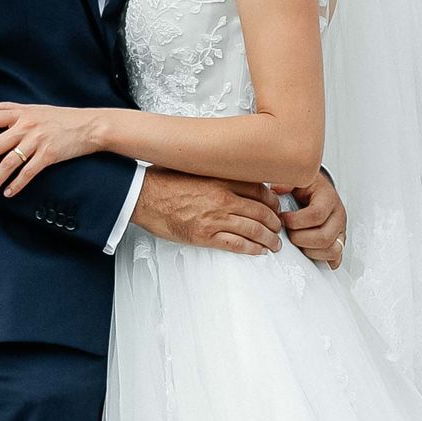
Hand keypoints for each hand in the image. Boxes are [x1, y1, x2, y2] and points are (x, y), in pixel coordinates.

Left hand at [0, 100, 101, 196]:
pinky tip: (8, 193)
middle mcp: (26, 126)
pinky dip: (17, 184)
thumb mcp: (32, 108)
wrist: (89, 125)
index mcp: (20, 114)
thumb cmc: (59, 117)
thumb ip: (7, 107)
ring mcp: (38, 141)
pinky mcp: (49, 155)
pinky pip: (28, 172)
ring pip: (9, 162)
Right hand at [130, 168, 282, 255]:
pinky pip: (237, 244)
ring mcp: (216, 218)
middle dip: (274, 222)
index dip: (272, 200)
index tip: (275, 206)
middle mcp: (223, 198)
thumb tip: (227, 178)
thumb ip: (214, 173)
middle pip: (261, 211)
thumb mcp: (193, 168)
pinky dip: (252, 249)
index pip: (259, 190)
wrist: (142, 196)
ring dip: (269, 239)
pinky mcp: (205, 235)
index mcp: (221, 179)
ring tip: (275, 244)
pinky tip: (259, 252)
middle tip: (279, 228)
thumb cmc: (162, 181)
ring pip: (254, 230)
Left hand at [281, 169, 346, 269]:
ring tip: (297, 241)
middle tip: (288, 233)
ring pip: (332, 250)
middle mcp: (338, 216)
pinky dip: (320, 258)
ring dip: (310, 250)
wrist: (318, 191)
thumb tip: (276, 189)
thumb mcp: (297, 180)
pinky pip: (335, 258)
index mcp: (328, 198)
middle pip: (324, 237)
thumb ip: (286, 183)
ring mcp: (341, 231)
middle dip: (300, 238)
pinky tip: (307, 250)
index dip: (295, 221)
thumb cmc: (307, 188)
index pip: (316, 215)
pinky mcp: (339, 243)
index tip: (283, 218)